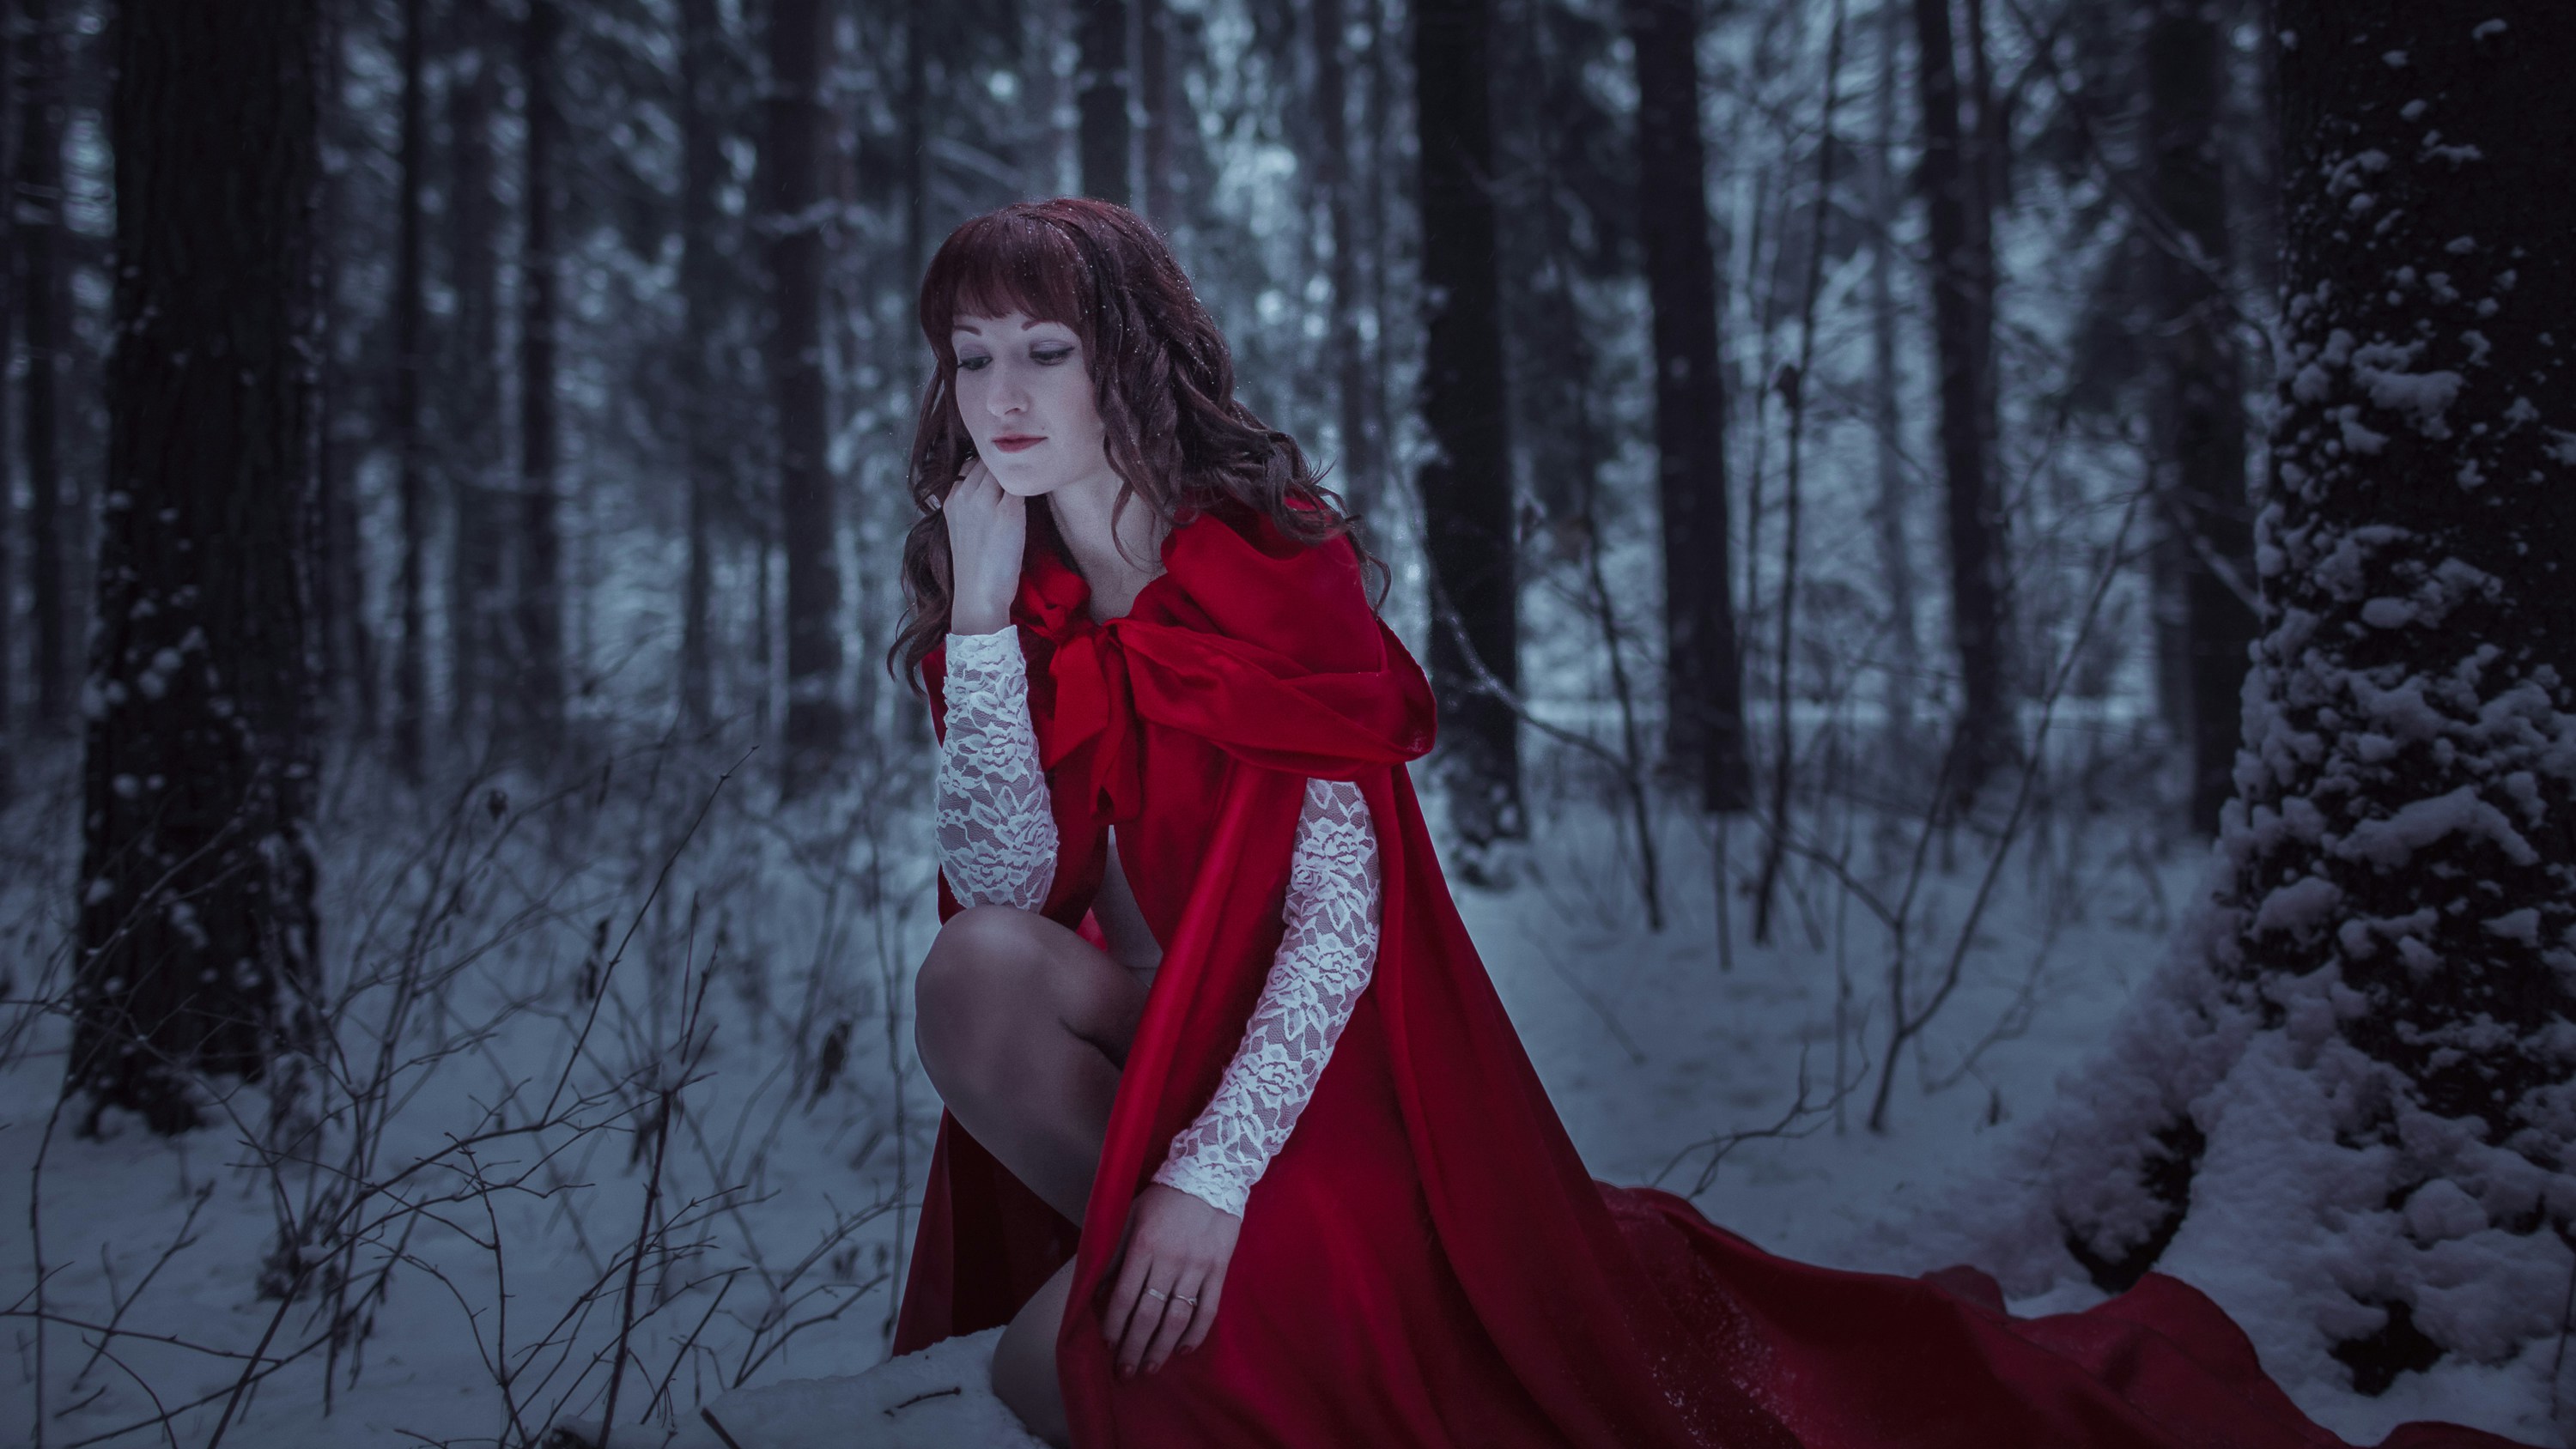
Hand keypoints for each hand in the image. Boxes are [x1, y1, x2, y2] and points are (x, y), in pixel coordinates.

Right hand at [941, 457, 1024, 635]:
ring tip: (1035, 482)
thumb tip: (997, 489)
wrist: (978, 594)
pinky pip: (1022, 486)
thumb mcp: (963, 529)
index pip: (972, 464)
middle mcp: (964, 495)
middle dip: (1006, 466)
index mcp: (951, 499)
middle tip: (1025, 475)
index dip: (991, 468)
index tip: (1007, 476)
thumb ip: (972, 505)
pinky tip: (1042, 492)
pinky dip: (1032, 487)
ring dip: (1019, 475)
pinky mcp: (1007, 513)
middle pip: (988, 461)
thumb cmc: (977, 567)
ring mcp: (984, 502)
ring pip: (1005, 470)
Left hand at [1099, 1182, 1238, 1377]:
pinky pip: (1207, 1310)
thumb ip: (1114, 1253)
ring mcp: (1197, 1267)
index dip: (1114, 1325)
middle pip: (1149, 1315)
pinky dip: (1195, 1334)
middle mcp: (1170, 1260)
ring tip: (1149, 1368)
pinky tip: (1183, 1350)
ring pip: (1177, 1318)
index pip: (1124, 1296)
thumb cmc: (1163, 1197)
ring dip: (1161, 1349)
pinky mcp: (1219, 1270)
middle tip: (1124, 1373)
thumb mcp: (1129, 1216)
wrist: (1212, 1175)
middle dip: (1133, 1348)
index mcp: (1144, 1246)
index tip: (1106, 1345)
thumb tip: (1098, 1289)